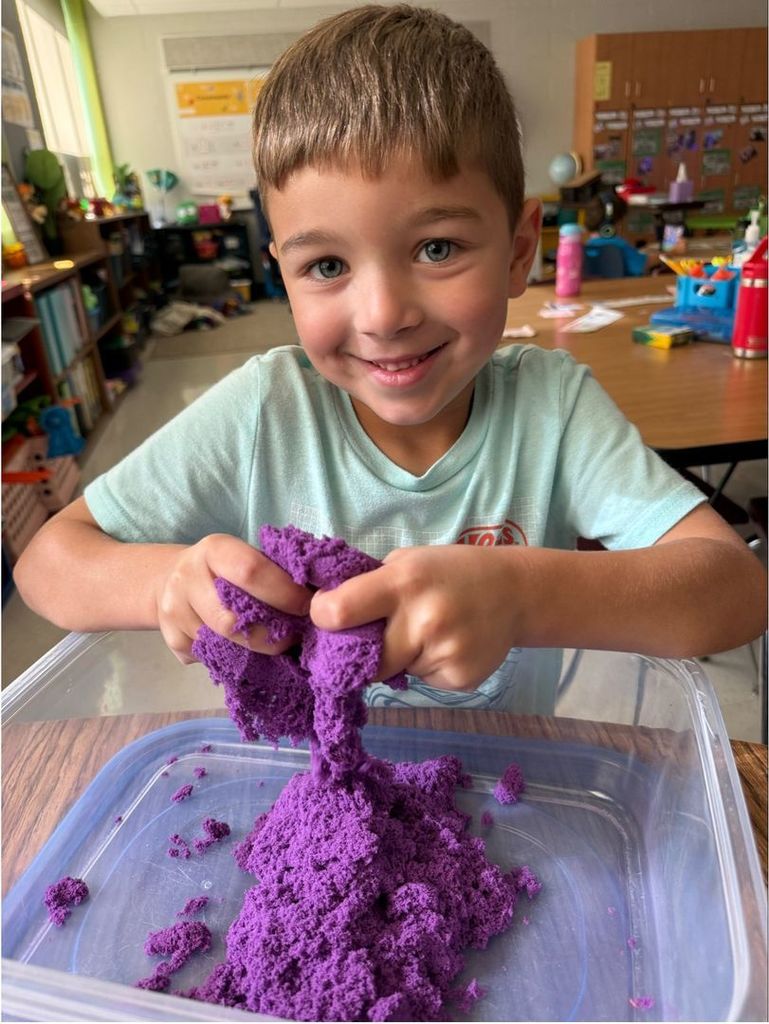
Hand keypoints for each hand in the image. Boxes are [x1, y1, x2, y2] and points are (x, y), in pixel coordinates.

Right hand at [156, 533, 310, 663]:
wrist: (167, 578)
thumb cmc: (222, 567)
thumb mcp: (242, 554)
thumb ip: (272, 571)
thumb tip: (319, 595)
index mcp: (213, 550)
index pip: (250, 572)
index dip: (284, 593)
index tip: (307, 608)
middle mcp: (187, 579)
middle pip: (232, 621)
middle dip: (271, 635)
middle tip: (295, 637)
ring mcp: (174, 612)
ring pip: (222, 645)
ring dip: (255, 650)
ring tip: (275, 644)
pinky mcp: (172, 641)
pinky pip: (211, 658)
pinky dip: (234, 658)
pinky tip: (244, 649)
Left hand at [309, 545, 519, 689]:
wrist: (515, 592)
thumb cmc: (450, 572)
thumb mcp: (407, 561)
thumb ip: (370, 586)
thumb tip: (325, 614)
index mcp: (401, 582)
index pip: (338, 612)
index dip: (323, 617)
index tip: (327, 616)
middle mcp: (422, 619)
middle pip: (366, 660)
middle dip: (366, 653)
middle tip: (382, 634)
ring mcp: (443, 652)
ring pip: (396, 672)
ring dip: (402, 658)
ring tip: (429, 632)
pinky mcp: (460, 678)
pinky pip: (424, 681)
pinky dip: (429, 667)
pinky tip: (450, 645)